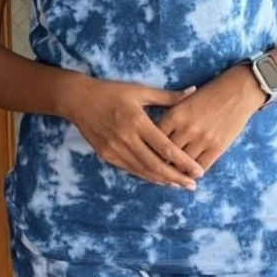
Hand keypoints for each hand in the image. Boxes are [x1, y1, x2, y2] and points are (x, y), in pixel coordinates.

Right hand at [63, 76, 205, 187]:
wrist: (78, 99)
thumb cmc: (112, 91)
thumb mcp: (140, 91)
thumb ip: (168, 96)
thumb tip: (193, 91)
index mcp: (138, 121)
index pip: (166, 148)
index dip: (183, 162)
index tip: (198, 171)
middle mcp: (126, 138)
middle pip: (156, 165)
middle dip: (176, 177)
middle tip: (192, 185)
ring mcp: (114, 148)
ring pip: (143, 171)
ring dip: (162, 180)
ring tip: (179, 185)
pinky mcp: (106, 154)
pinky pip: (130, 169)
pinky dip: (146, 176)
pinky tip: (158, 179)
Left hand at [153, 64, 266, 177]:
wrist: (238, 90)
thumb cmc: (209, 94)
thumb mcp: (184, 101)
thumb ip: (169, 117)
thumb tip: (153, 135)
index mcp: (175, 114)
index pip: (154, 139)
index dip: (149, 149)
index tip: (147, 155)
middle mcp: (186, 128)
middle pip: (166, 155)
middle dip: (160, 163)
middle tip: (157, 170)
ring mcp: (203, 139)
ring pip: (182, 165)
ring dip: (177, 171)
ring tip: (173, 174)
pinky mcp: (217, 147)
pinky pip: (201, 167)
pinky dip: (194, 172)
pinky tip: (190, 173)